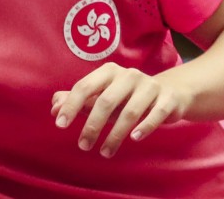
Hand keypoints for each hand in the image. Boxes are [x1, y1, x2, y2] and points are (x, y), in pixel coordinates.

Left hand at [51, 62, 190, 157]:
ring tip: (104, 152)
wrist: (169, 94)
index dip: (71, 106)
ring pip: (130, 111)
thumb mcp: (102, 97)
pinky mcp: (167, 99)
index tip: (60, 124)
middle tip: (83, 145)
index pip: (84, 87)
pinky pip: (155, 114)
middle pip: (105, 101)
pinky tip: (134, 138)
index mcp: (108, 71)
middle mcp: (128, 75)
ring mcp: (149, 86)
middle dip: (92, 125)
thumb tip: (54, 107)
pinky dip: (144, 126)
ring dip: (115, 134)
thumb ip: (78, 100)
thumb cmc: (127, 97)